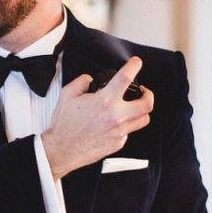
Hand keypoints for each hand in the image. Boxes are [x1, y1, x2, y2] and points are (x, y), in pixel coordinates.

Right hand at [41, 57, 153, 178]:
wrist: (62, 149)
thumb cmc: (64, 125)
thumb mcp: (68, 94)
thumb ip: (82, 81)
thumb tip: (90, 80)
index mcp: (105, 101)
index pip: (126, 78)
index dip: (134, 66)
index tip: (136, 63)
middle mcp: (116, 116)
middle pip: (147, 104)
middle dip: (149, 94)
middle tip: (144, 91)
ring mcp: (119, 131)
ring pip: (144, 120)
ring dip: (142, 111)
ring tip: (135, 107)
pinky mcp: (118, 143)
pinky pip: (129, 132)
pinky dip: (126, 125)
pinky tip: (116, 123)